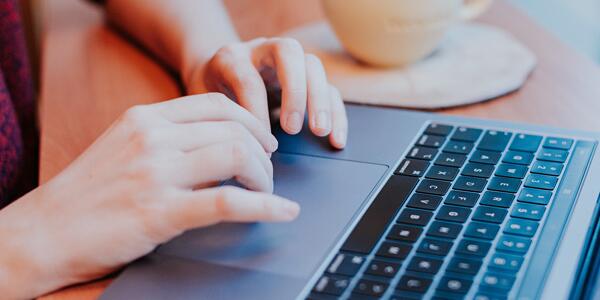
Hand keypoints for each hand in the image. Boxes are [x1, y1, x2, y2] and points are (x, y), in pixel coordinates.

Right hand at [0, 93, 299, 298]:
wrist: (42, 232)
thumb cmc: (86, 195)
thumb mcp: (123, 148)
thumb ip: (166, 140)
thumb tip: (217, 147)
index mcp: (145, 119)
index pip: (216, 104)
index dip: (250, 121)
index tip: (263, 141)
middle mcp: (153, 138)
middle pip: (234, 129)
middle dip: (263, 152)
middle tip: (266, 173)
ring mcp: (156, 172)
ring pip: (236, 156)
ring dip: (264, 176)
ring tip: (265, 192)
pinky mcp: (160, 211)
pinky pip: (228, 201)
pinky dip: (266, 205)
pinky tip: (284, 211)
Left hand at [184, 38, 347, 148]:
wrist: (213, 78)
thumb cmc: (206, 99)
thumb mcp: (202, 109)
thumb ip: (215, 124)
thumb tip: (235, 156)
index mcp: (231, 58)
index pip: (248, 79)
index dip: (256, 112)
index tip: (260, 145)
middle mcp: (262, 51)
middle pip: (288, 52)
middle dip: (295, 90)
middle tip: (294, 128)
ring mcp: (287, 61)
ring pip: (312, 65)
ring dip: (320, 100)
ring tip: (320, 132)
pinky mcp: (306, 78)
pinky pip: (329, 88)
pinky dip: (336, 112)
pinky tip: (336, 138)